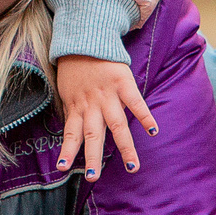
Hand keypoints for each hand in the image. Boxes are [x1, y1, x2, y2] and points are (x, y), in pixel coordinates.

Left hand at [53, 56, 156, 179]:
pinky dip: (144, 116)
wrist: (85, 38)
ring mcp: (108, 95)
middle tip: (93, 177)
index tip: (63, 169)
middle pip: (93, 135)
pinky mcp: (123, 82)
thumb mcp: (67, 90)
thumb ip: (73, 111)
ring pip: (116, 125)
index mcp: (76, 107)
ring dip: (123, 146)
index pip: (71, 134)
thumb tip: (72, 133)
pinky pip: (135, 102)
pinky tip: (152, 131)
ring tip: (131, 166)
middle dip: (93, 157)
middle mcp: (91, 105)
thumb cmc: (75, 68)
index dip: (67, 151)